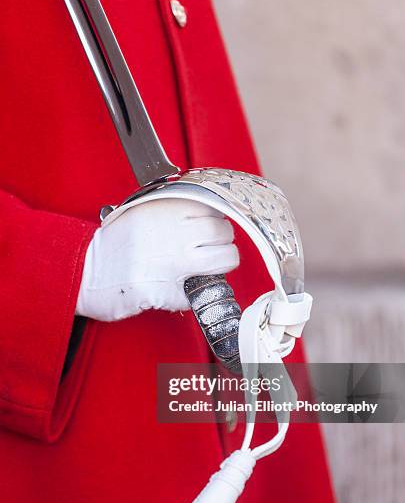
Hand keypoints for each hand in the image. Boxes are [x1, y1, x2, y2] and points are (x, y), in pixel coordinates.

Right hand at [76, 199, 238, 320]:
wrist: (82, 271)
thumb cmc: (112, 244)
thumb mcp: (142, 212)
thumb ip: (174, 212)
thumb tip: (210, 218)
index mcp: (165, 208)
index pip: (214, 208)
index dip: (215, 223)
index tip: (209, 233)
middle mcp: (172, 231)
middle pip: (223, 233)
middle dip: (223, 245)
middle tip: (212, 253)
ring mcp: (170, 261)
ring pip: (223, 260)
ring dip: (220, 268)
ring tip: (205, 272)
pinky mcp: (163, 290)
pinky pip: (198, 292)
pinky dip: (195, 295)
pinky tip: (181, 291)